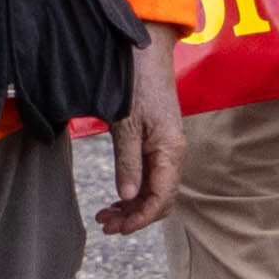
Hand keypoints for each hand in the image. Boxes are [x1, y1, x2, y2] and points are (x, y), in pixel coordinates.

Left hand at [94, 46, 185, 237]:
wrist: (146, 49)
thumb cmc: (136, 82)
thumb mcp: (126, 124)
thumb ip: (128, 162)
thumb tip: (129, 197)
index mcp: (170, 151)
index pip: (161, 199)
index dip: (140, 220)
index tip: (117, 229)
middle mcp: (173, 153)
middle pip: (159, 199)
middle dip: (134, 217)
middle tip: (105, 224)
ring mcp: (166, 147)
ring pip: (154, 189)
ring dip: (132, 205)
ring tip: (105, 214)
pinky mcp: (157, 140)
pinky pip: (150, 174)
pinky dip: (133, 188)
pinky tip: (118, 195)